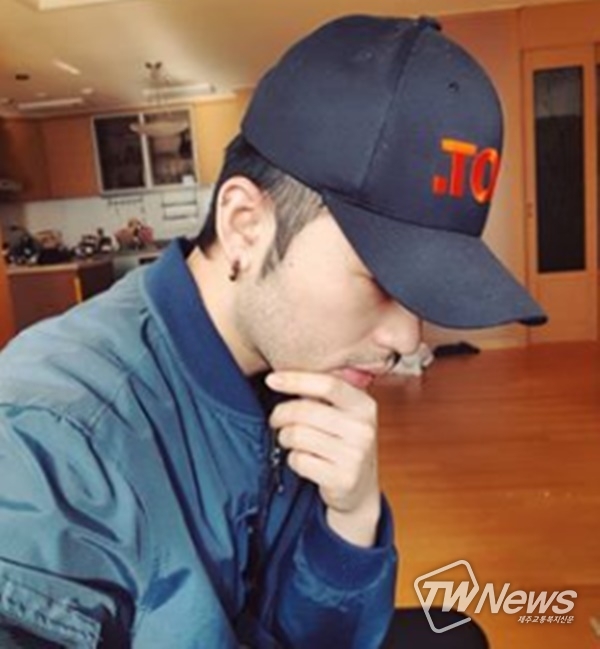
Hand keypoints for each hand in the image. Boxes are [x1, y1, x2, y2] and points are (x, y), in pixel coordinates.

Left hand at [266, 371, 380, 546]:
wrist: (360, 487)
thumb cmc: (344, 442)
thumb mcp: (345, 414)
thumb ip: (322, 395)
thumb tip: (281, 378)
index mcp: (364, 405)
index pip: (327, 384)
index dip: (296, 379)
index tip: (271, 379)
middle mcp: (363, 429)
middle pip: (304, 411)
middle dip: (280, 414)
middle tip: (275, 419)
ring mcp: (355, 456)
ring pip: (297, 435)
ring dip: (285, 438)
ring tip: (291, 440)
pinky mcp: (342, 479)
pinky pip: (299, 460)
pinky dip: (293, 459)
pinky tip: (304, 459)